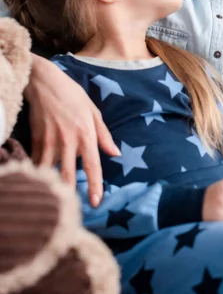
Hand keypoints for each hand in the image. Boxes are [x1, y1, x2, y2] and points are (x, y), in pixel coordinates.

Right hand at [25, 54, 119, 205]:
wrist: (44, 82)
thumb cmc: (72, 95)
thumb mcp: (93, 111)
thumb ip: (104, 135)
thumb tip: (116, 154)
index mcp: (86, 134)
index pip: (93, 165)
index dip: (95, 186)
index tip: (97, 203)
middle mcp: (68, 140)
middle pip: (70, 174)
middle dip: (72, 194)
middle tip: (73, 211)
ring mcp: (50, 141)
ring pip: (51, 171)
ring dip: (53, 187)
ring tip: (55, 202)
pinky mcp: (36, 139)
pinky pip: (37, 162)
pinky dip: (38, 173)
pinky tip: (39, 183)